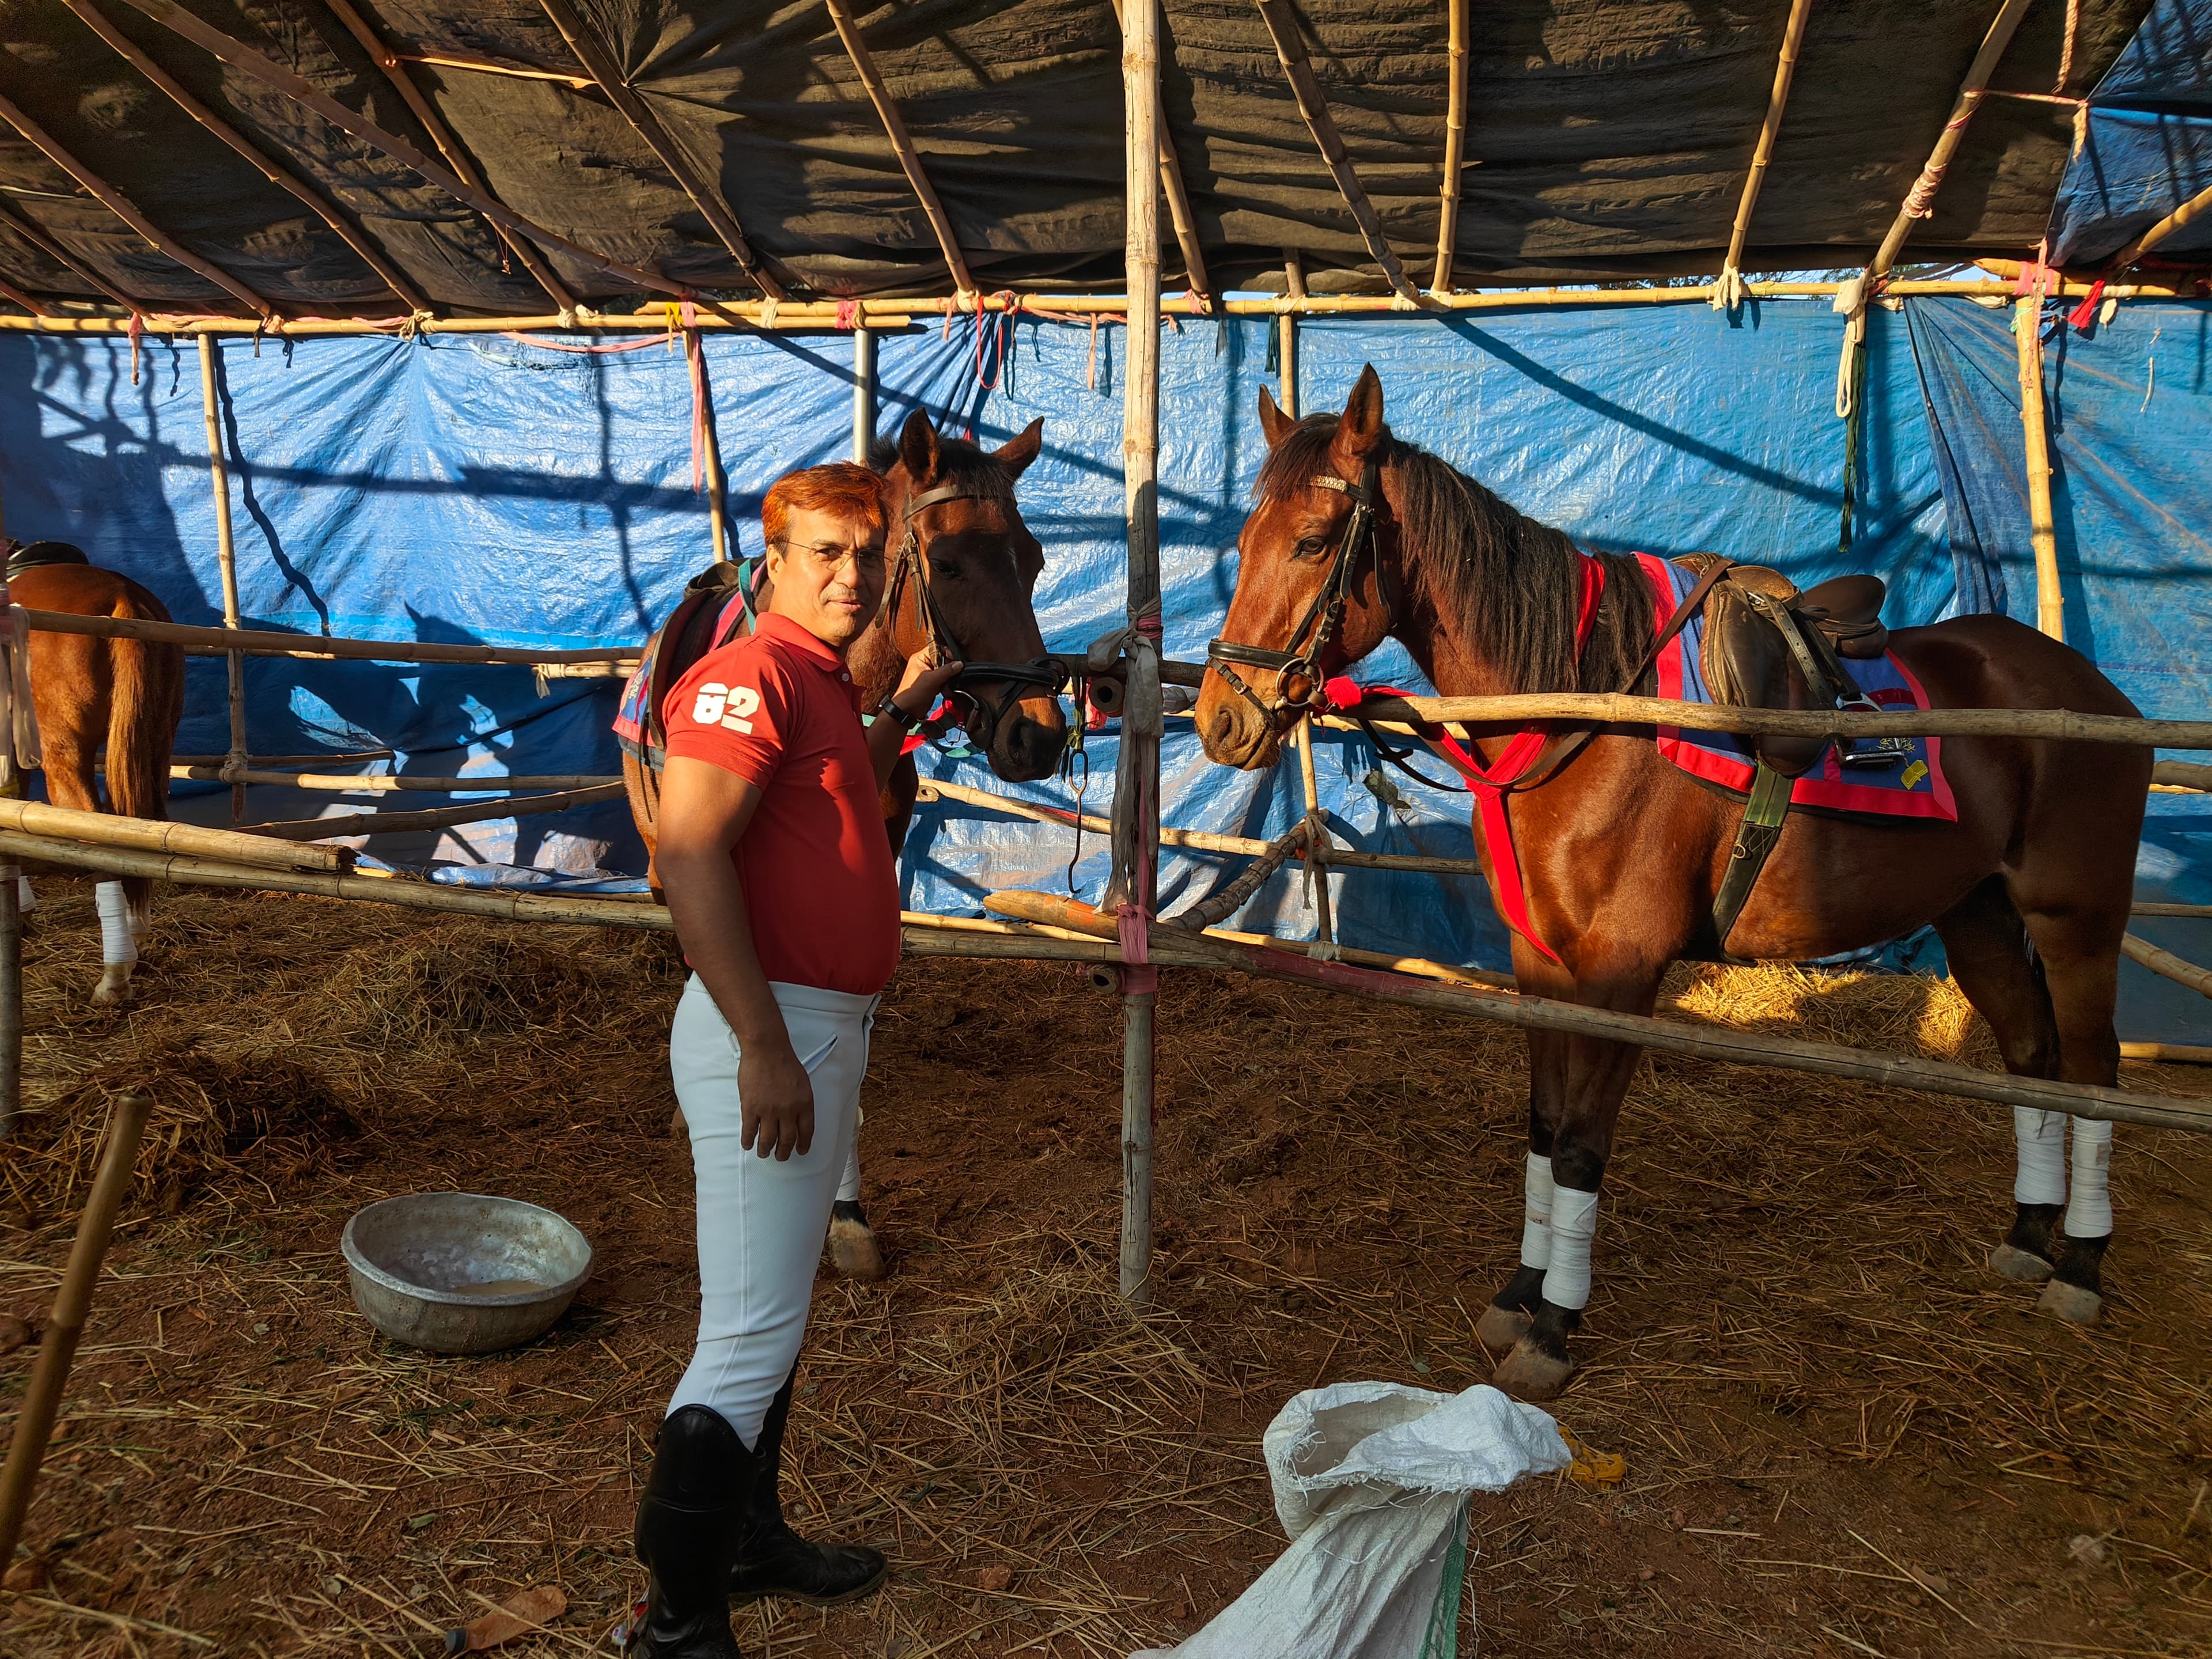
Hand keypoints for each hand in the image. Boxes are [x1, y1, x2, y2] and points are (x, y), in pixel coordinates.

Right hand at [738, 1039, 814, 1159]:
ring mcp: (769, 1111)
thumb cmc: (785, 1062)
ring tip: (764, 1153)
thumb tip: (797, 1118)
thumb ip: (801, 1102)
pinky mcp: (751, 1108)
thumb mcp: (803, 1083)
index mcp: (804, 1104)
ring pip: (767, 1140)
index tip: (800, 1151)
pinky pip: (749, 1131)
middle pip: (787, 1140)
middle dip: (783, 1152)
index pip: (806, 1132)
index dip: (803, 1145)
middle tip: (780, 1157)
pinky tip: (748, 1145)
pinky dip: (748, 1141)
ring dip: (765, 1150)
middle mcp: (788, 1111)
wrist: (766, 1050)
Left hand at [890, 656, 963, 723]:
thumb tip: (959, 664)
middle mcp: (924, 664)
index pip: (937, 648)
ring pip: (944, 671)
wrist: (906, 711)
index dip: (947, 653)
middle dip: (948, 668)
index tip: (954, 662)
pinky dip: (946, 685)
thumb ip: (946, 670)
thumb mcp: (931, 680)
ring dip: (948, 678)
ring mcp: (928, 674)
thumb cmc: (911, 694)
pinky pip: (943, 680)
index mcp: (920, 658)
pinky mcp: (932, 683)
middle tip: (950, 675)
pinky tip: (945, 689)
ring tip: (945, 684)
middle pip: (942, 659)